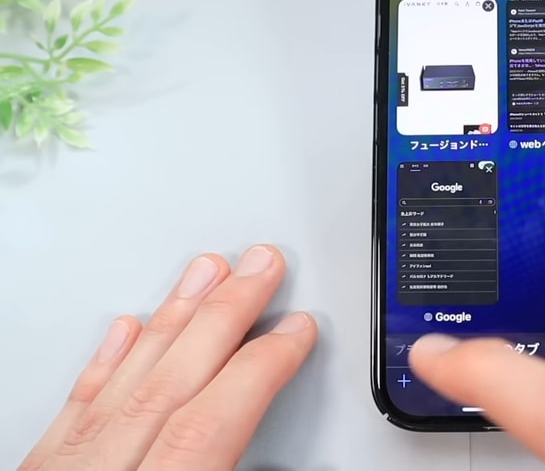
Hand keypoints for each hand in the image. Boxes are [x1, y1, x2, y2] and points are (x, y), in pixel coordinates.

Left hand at [19, 244, 317, 470]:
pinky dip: (105, 363)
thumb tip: (282, 458)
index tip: (297, 331)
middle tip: (261, 267)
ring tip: (206, 272)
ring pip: (123, 383)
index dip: (263, 368)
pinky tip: (126, 331)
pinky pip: (74, 409)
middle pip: (170, 383)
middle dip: (226, 315)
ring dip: (173, 320)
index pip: (211, 422)